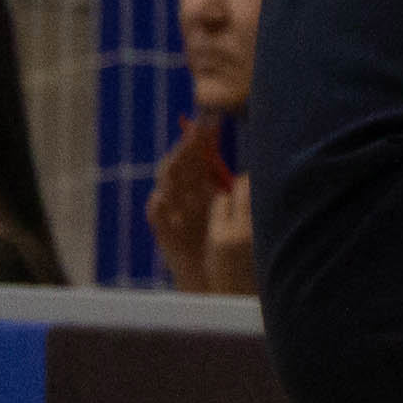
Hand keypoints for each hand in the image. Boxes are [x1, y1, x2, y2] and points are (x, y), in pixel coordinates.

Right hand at [147, 114, 259, 292]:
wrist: (213, 280)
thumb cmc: (226, 248)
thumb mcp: (236, 217)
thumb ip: (237, 197)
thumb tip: (246, 177)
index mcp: (200, 188)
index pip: (198, 157)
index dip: (203, 139)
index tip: (212, 122)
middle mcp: (184, 196)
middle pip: (181, 164)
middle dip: (188, 147)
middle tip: (196, 132)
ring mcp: (172, 214)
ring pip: (166, 184)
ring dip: (172, 168)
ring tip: (181, 154)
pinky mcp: (164, 234)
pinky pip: (155, 217)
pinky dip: (157, 206)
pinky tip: (162, 197)